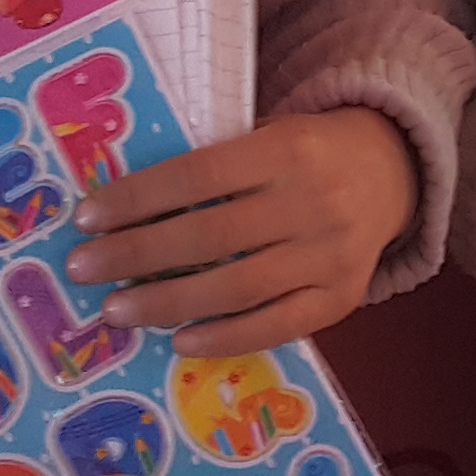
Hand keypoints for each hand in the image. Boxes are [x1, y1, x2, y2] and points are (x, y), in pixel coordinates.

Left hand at [70, 104, 417, 351]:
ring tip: (116, 310)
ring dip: (167, 302)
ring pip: (238, 287)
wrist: (393, 169)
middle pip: (210, 236)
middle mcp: (315, 202)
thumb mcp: (266, 137)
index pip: (198, 177)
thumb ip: (212, 169)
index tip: (86, 219)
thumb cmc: (306, 152)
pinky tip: (180, 339)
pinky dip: (225, 337)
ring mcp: (332, 255)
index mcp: (288, 150)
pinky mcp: (343, 296)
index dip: (137, 200)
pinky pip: (277, 325)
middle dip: (136, 255)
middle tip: (83, 269)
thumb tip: (121, 214)